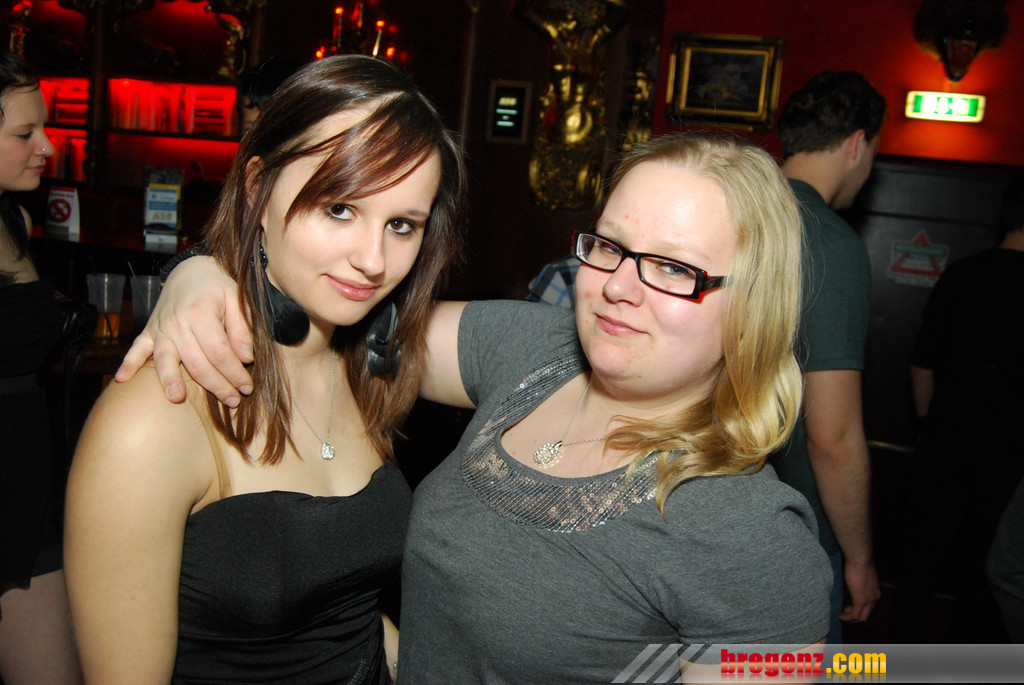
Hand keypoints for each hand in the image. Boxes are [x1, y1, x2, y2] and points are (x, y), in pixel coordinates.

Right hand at [115, 256, 252, 405]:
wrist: (192, 270)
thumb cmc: (218, 286)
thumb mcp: (237, 299)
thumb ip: (242, 329)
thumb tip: (246, 358)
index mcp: (200, 313)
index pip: (219, 352)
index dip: (234, 373)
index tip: (247, 387)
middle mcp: (177, 322)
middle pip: (196, 363)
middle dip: (216, 385)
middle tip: (233, 401)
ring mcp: (160, 328)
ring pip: (166, 360)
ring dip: (171, 381)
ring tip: (177, 398)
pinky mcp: (149, 331)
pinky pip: (136, 349)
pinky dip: (129, 363)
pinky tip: (122, 379)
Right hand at [839, 558, 880, 622]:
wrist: (861, 559)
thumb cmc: (859, 562)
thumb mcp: (861, 575)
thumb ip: (859, 582)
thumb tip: (852, 584)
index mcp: (875, 591)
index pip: (870, 606)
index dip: (860, 609)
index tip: (849, 606)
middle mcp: (874, 598)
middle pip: (866, 614)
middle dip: (856, 616)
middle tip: (845, 612)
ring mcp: (869, 600)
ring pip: (861, 617)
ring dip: (850, 618)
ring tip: (841, 615)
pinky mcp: (860, 600)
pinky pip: (854, 614)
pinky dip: (847, 617)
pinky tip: (840, 615)